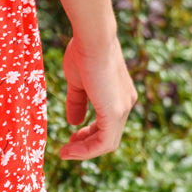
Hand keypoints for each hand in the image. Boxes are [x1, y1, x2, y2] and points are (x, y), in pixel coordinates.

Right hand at [58, 33, 137, 160]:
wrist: (93, 38)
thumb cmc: (84, 52)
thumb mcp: (78, 82)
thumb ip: (77, 102)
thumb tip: (73, 122)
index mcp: (120, 94)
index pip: (107, 122)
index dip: (89, 132)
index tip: (72, 136)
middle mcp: (126, 103)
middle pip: (108, 135)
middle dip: (87, 144)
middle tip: (68, 148)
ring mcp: (123, 109)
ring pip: (107, 142)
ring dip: (85, 151)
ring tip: (66, 153)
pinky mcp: (115, 113)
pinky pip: (104, 142)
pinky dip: (87, 150)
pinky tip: (70, 150)